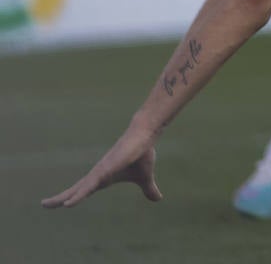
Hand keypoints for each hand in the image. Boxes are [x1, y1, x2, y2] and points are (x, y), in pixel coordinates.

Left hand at [42, 126, 161, 209]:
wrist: (145, 134)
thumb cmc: (142, 152)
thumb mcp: (145, 177)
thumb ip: (148, 188)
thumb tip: (158, 199)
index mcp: (104, 178)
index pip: (84, 190)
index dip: (72, 196)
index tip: (60, 204)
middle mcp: (98, 175)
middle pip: (75, 189)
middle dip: (59, 198)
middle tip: (43, 204)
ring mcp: (100, 171)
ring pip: (79, 188)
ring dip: (65, 197)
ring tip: (50, 204)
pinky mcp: (105, 169)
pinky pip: (89, 185)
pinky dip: (78, 195)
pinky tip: (69, 203)